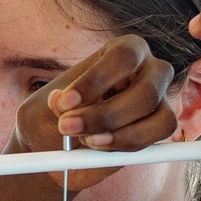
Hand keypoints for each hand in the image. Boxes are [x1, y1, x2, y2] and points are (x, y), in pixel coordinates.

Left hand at [13, 34, 177, 190]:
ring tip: (85, 141)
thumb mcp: (40, 111)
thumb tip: (63, 103)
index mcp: (121, 51)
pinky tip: (100, 148)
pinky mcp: (159, 128)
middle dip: (105, 116)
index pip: (122, 56)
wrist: (52, 149)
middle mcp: (148, 71)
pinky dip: (128, 146)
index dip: (95, 81)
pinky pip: (157, 140)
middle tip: (68, 129)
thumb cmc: (49, 120)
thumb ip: (51, 108)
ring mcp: (159, 102)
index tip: (64, 104)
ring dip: (120, 135)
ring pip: (160, 118)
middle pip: (146, 92)